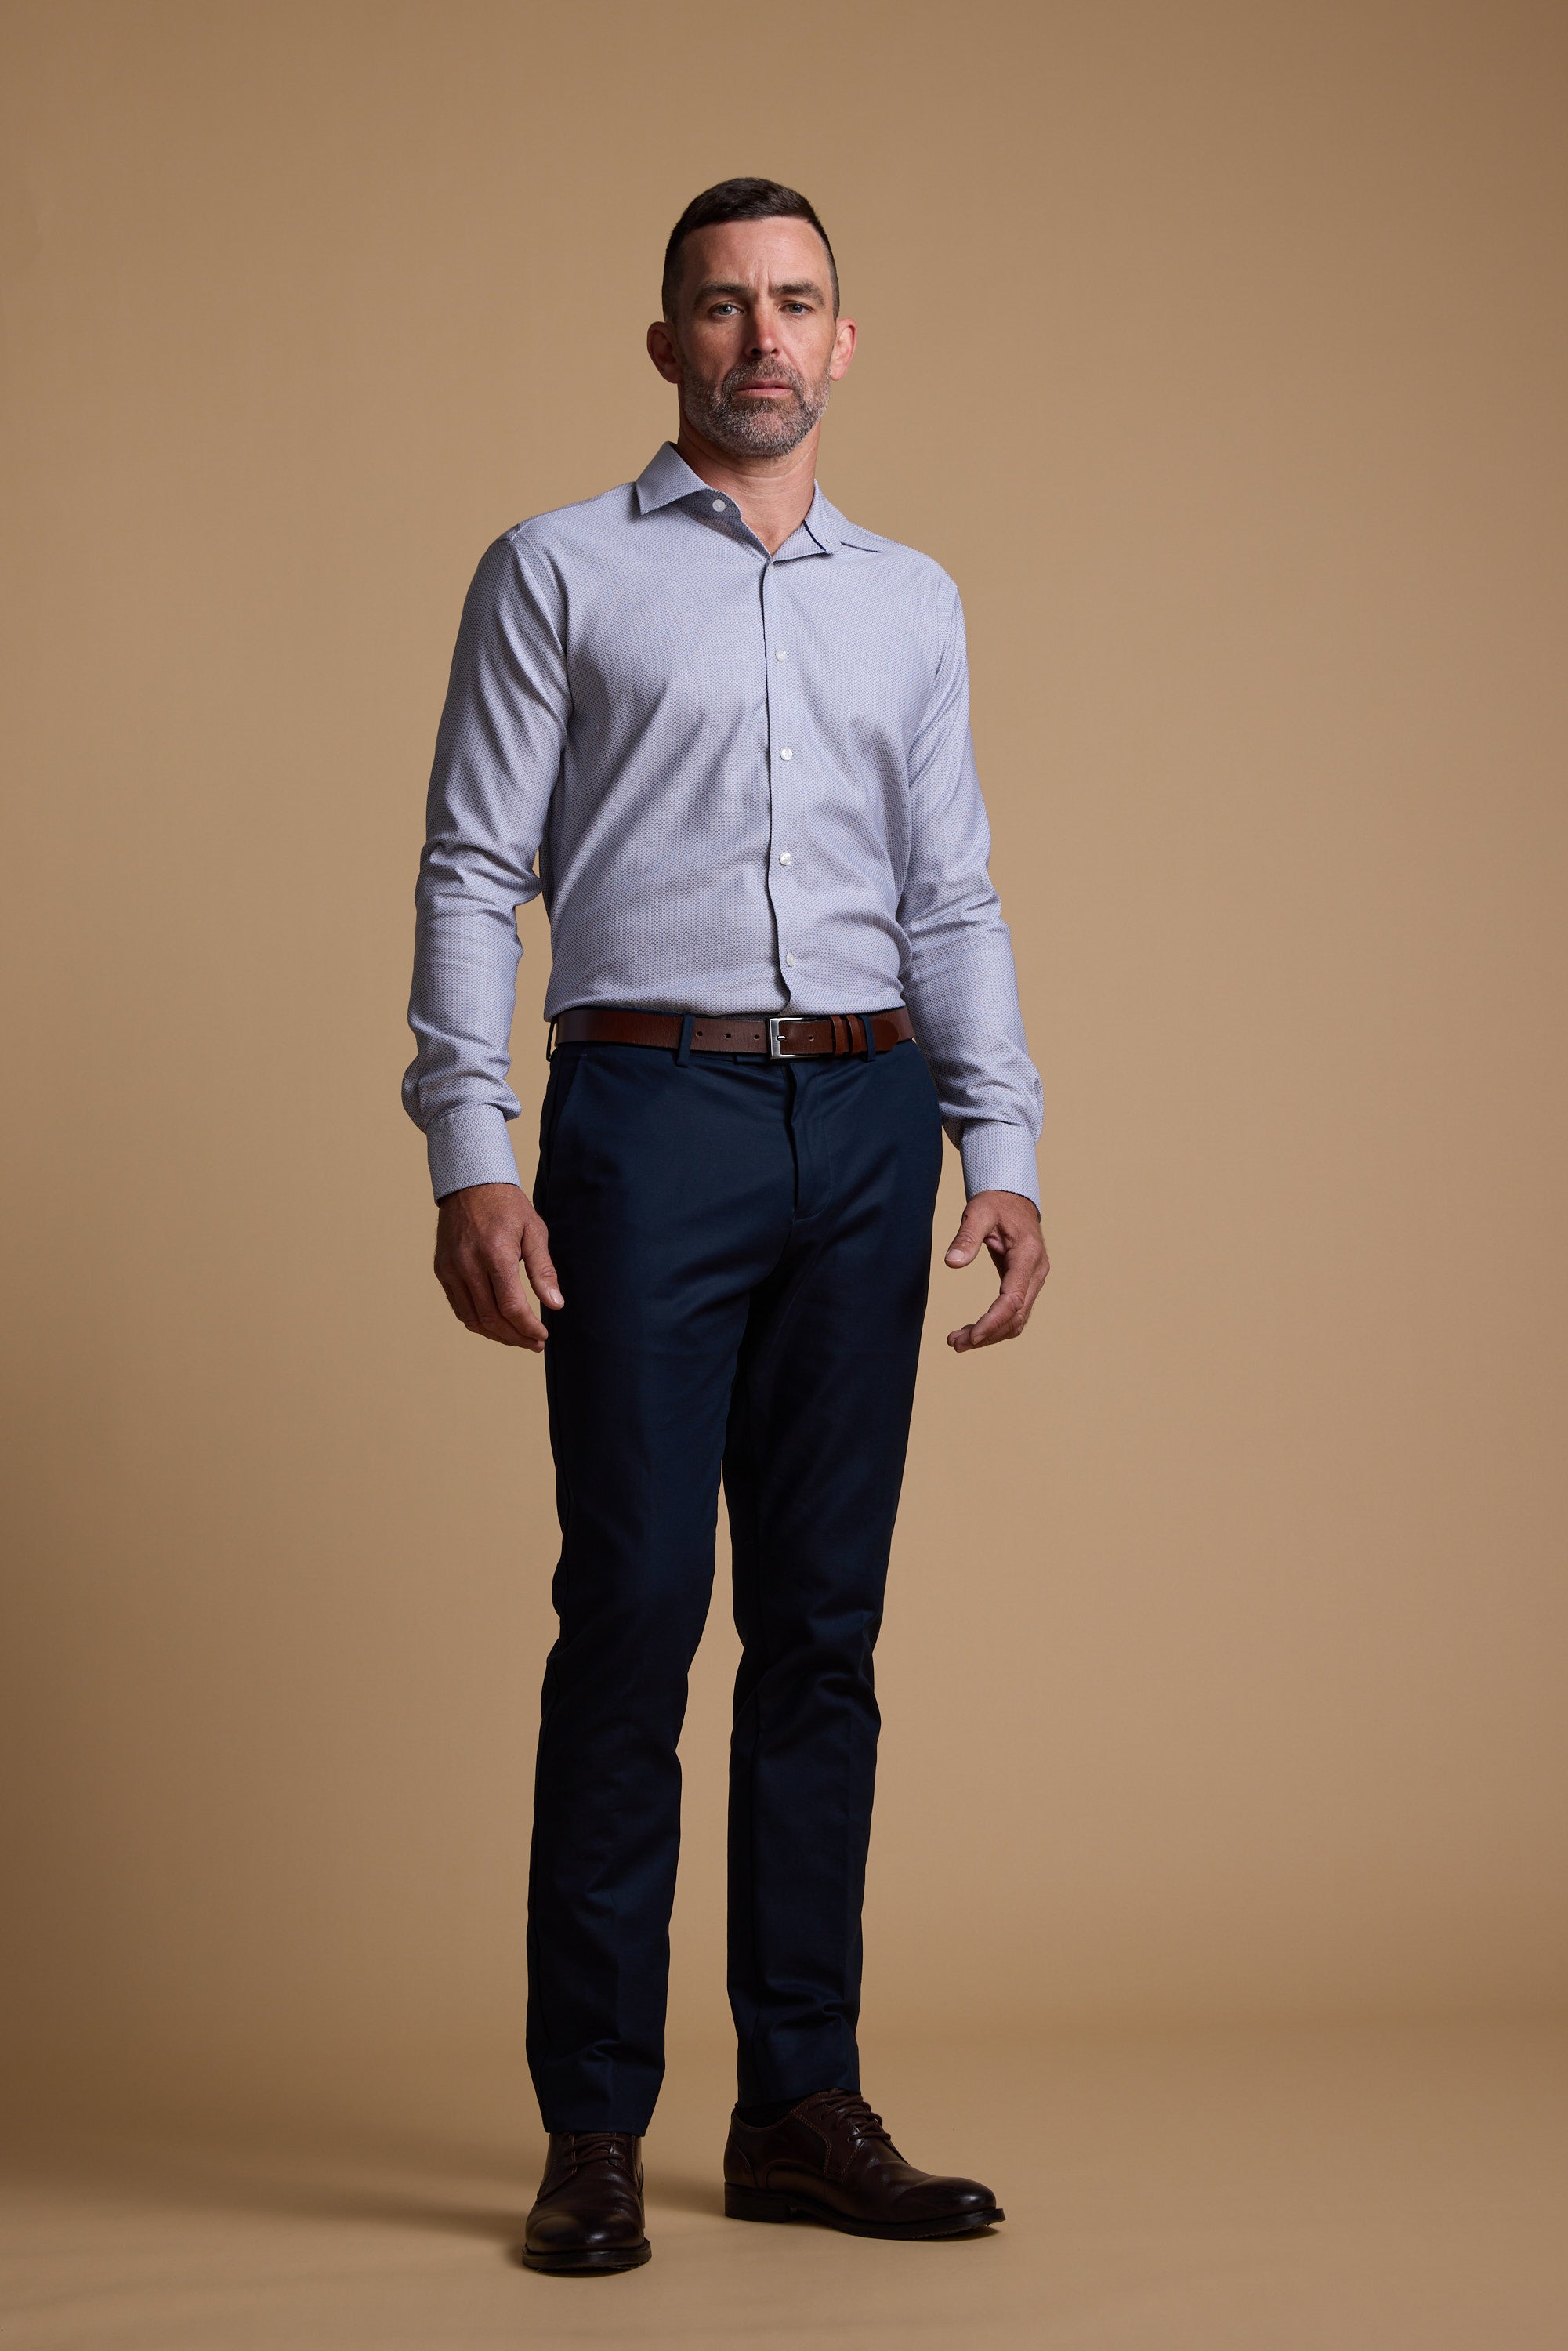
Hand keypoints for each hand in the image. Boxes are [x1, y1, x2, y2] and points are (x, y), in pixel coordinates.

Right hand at [433, 1182, 561, 1351]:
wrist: (470, 1185)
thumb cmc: (507, 1206)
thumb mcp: (534, 1231)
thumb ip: (543, 1270)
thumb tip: (556, 1305)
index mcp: (495, 1254)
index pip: (511, 1306)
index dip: (528, 1327)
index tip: (543, 1336)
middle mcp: (468, 1264)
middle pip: (491, 1318)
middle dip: (516, 1337)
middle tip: (535, 1343)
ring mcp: (451, 1269)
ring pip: (473, 1319)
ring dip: (497, 1335)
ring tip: (518, 1338)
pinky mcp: (442, 1271)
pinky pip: (459, 1308)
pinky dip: (478, 1321)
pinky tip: (497, 1324)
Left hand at [943, 1190, 1049, 1353]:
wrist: (1013, 1198)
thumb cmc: (996, 1204)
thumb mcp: (978, 1213)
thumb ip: (966, 1237)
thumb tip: (951, 1263)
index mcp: (1028, 1255)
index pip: (1013, 1299)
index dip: (993, 1321)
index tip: (971, 1337)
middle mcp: (1037, 1272)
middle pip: (1016, 1315)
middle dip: (987, 1334)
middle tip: (955, 1344)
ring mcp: (1035, 1280)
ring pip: (1017, 1319)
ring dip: (991, 1335)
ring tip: (958, 1342)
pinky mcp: (1027, 1283)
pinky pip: (1015, 1312)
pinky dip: (997, 1325)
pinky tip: (975, 1331)